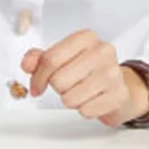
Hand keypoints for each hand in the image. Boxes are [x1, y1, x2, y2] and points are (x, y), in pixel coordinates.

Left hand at [21, 30, 148, 127]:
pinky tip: (92, 100)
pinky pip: (86, 111)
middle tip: (69, 84)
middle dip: (58, 88)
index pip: (51, 59)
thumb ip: (40, 58)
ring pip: (70, 98)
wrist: (121, 87)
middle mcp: (102, 51)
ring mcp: (113, 73)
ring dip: (70, 100)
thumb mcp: (64, 57)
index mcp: (86, 37)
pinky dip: (84, 109)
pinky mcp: (119, 95)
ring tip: (81, 91)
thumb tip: (27, 64)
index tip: (36, 87)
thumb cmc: (88, 70)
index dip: (38, 77)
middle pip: (59, 80)